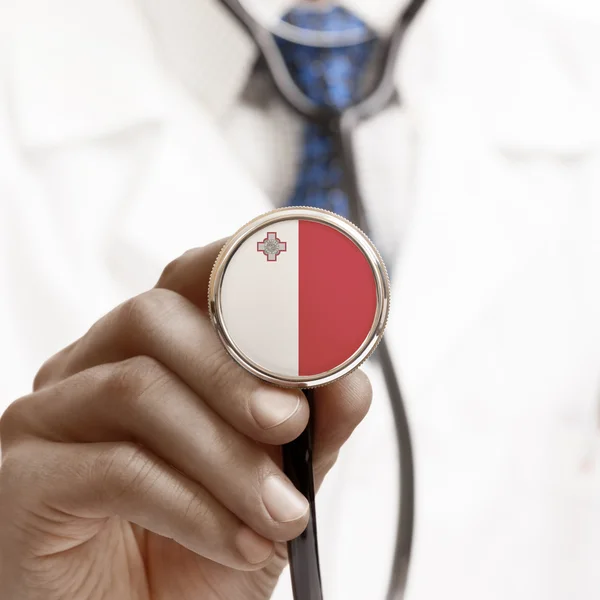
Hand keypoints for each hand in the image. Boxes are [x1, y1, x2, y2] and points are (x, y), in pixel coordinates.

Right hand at [0, 241, 371, 599]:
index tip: (306, 309)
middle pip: (153, 317)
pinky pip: (113, 466)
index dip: (243, 277)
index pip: (187, 282)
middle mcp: (92, 368)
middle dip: (234, 372)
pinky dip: (193, 507)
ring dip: (227, 455)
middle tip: (290, 424)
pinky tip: (236, 542)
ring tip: (279, 512)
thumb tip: (350, 381)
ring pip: (137, 389)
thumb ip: (313, 427)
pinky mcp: (24, 480)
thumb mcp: (276, 482)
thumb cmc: (202, 548)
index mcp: (150, 353)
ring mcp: (49, 418)